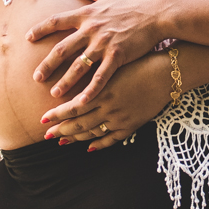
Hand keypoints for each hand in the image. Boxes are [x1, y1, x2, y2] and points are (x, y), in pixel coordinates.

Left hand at [27, 0, 170, 104]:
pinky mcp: (118, 55)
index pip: (57, 20)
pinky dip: (91, 90)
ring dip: (65, 80)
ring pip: (79, 65)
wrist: (158, 11)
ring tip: (55, 94)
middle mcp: (91, 29)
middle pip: (62, 48)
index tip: (28, 37)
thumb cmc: (136, 1)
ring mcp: (103, 43)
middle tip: (36, 78)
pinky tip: (82, 101)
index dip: (41, 29)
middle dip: (48, 64)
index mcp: (87, 13)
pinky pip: (101, 76)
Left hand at [40, 50, 171, 151]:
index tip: (42, 119)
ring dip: (76, 138)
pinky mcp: (132, 124)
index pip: (73, 107)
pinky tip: (89, 148)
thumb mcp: (112, 62)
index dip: (57, 115)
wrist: (166, 72)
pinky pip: (112, 139)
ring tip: (62, 141)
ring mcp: (120, 118)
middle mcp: (109, 107)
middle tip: (46, 135)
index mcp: (102, 90)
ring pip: (93, 132)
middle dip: (61, 130)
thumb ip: (94, 70)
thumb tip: (74, 69)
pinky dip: (99, 144)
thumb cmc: (139, 61)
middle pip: (80, 123)